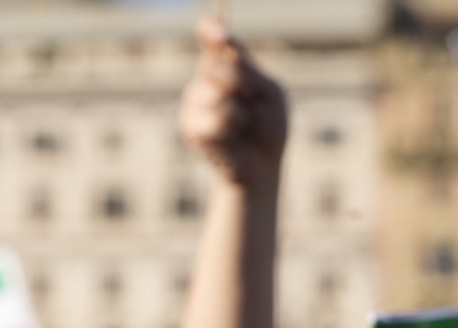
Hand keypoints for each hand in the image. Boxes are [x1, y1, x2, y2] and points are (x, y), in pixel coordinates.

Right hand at [178, 16, 286, 187]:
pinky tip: (232, 139)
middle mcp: (206, 79)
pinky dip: (231, 130)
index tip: (218, 32)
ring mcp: (194, 102)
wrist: (261, 167)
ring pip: (215, 94)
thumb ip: (246, 70)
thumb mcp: (268, 92)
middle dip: (243, 84)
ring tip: (244, 126)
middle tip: (253, 104)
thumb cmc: (268, 128)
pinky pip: (213, 120)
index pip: (214, 39)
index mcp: (227, 66)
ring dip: (240, 112)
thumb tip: (222, 47)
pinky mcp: (189, 126)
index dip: (212, 30)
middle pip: (217, 64)